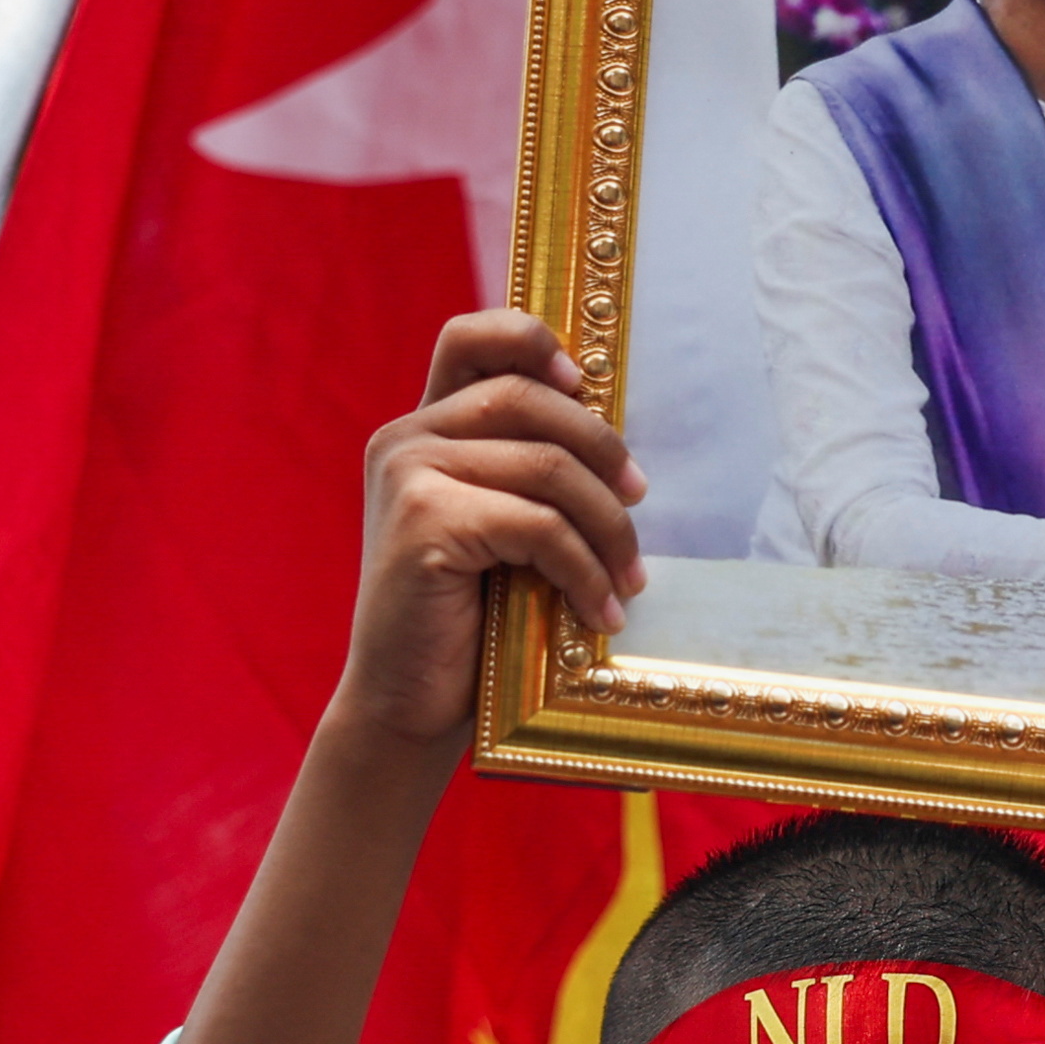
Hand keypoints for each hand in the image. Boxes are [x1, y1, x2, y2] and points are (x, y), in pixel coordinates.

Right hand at [332, 309, 641, 752]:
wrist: (405, 705)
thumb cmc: (465, 621)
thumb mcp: (497, 530)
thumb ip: (525, 475)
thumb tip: (620, 449)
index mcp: (422, 429)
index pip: (470, 338)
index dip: (532, 339)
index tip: (583, 380)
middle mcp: (405, 439)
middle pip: (529, 399)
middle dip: (602, 449)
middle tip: (639, 500)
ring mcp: (408, 475)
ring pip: (546, 466)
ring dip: (607, 525)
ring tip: (629, 578)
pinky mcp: (422, 522)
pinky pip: (538, 526)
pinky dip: (585, 570)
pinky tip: (600, 612)